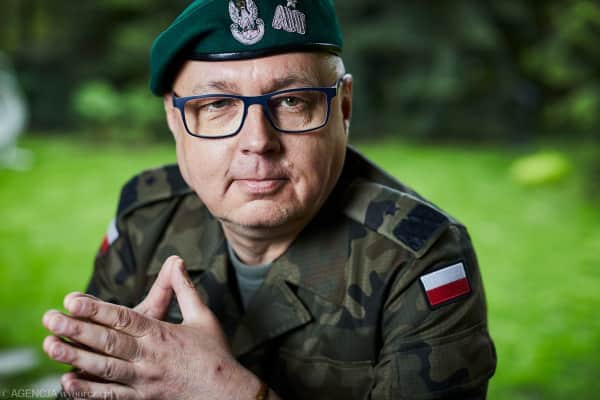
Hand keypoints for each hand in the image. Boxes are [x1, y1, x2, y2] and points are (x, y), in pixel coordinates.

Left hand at [42, 256, 262, 399]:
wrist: (226, 393)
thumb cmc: (215, 353)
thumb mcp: (203, 316)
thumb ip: (185, 289)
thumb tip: (177, 261)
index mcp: (163, 334)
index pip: (125, 319)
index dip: (98, 309)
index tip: (73, 299)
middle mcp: (150, 357)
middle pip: (109, 342)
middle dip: (78, 330)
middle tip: (50, 318)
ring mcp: (144, 380)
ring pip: (105, 368)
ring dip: (75, 358)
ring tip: (49, 346)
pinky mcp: (142, 398)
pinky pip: (111, 396)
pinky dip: (88, 391)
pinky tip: (67, 383)